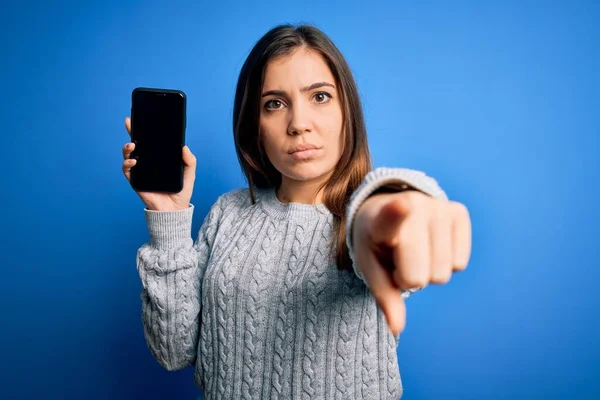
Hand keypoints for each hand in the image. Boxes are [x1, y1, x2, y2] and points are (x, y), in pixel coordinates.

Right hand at [121, 117, 195, 210]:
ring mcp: (140, 172)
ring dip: (127, 148)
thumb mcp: (189, 173)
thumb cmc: (181, 191)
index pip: (150, 142)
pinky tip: (133, 161)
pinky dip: (127, 164)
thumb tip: (184, 147)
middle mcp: (148, 163)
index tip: (142, 118)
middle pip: (137, 144)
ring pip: (128, 155)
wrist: (175, 210)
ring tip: (132, 145)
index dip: (145, 130)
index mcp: (159, 159)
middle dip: (131, 132)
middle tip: (130, 122)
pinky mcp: (136, 182)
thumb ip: (190, 160)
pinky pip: (127, 171)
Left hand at [352, 190, 471, 334]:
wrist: (388, 206)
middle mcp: (412, 205)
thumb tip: (396, 328)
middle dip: (410, 276)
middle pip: (421, 277)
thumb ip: (384, 296)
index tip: (402, 205)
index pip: (391, 217)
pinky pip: (460, 263)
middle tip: (399, 256)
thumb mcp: (371, 268)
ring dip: (428, 269)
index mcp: (381, 219)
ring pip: (443, 273)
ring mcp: (438, 207)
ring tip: (414, 248)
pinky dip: (446, 262)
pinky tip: (431, 243)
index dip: (397, 213)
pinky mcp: (458, 211)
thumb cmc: (377, 243)